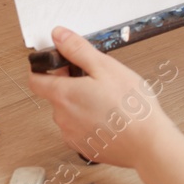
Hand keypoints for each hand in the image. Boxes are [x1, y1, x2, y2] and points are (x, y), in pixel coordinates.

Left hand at [29, 27, 181, 170]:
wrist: (147, 143)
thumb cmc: (131, 107)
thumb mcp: (106, 67)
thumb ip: (78, 50)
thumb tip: (59, 35)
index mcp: (64, 94)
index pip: (35, 80)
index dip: (44, 68)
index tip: (58, 64)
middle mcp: (62, 117)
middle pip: (56, 95)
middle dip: (72, 84)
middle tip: (98, 80)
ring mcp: (72, 135)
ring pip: (69, 113)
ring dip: (82, 104)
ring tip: (108, 100)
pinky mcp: (84, 148)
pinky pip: (80, 129)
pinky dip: (90, 122)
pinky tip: (110, 118)